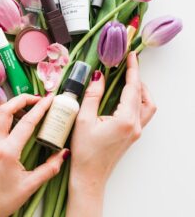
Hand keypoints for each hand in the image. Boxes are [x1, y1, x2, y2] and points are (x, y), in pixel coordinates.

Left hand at [0, 93, 68, 216]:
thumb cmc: (1, 201)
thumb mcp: (29, 186)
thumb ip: (48, 168)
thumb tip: (62, 154)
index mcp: (8, 152)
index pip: (26, 123)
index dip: (40, 108)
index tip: (49, 100)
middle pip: (6, 110)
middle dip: (22, 99)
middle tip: (36, 98)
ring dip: (8, 106)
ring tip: (23, 107)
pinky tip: (7, 120)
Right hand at [67, 52, 156, 216]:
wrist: (89, 176)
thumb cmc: (84, 151)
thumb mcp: (84, 120)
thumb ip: (92, 96)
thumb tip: (98, 76)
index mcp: (126, 119)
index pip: (133, 88)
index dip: (132, 69)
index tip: (131, 55)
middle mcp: (135, 125)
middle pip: (144, 95)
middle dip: (136, 78)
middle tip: (126, 65)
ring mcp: (135, 131)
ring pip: (147, 105)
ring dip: (140, 90)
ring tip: (126, 80)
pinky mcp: (131, 135)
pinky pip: (141, 113)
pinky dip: (137, 100)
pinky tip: (123, 97)